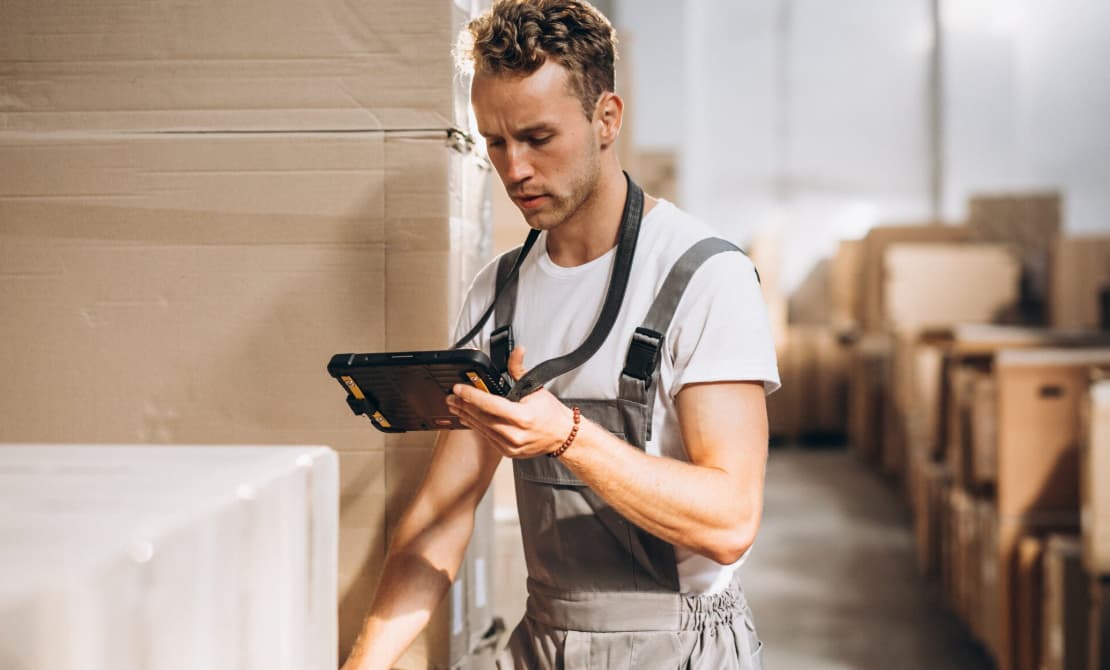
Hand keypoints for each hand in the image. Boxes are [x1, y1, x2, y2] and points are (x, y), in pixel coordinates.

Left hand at [446, 346, 574, 458]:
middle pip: (481, 417)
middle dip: (463, 405)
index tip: (458, 388)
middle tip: (451, 397)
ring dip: (466, 416)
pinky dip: (476, 426)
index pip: (489, 404)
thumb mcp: (536, 388)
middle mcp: (515, 434)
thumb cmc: (550, 414)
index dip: (471, 395)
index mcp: (522, 417)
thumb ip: (519, 369)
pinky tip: (468, 418)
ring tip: (455, 406)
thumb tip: (516, 351)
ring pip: (481, 428)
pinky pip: (487, 437)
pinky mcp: (508, 452)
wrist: (562, 436)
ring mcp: (510, 445)